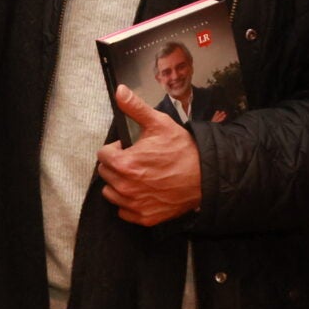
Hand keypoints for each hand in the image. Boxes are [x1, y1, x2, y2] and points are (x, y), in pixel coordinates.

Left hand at [96, 84, 202, 226]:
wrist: (205, 176)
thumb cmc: (183, 150)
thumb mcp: (159, 123)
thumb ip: (135, 108)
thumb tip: (119, 91)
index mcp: (125, 163)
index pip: (103, 155)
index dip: (116, 148)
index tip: (128, 148)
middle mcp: (125, 187)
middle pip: (105, 173)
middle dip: (116, 164)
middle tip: (136, 160)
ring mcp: (134, 204)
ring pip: (111, 193)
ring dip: (119, 184)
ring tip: (137, 176)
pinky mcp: (144, 217)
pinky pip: (124, 210)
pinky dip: (129, 202)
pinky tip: (143, 191)